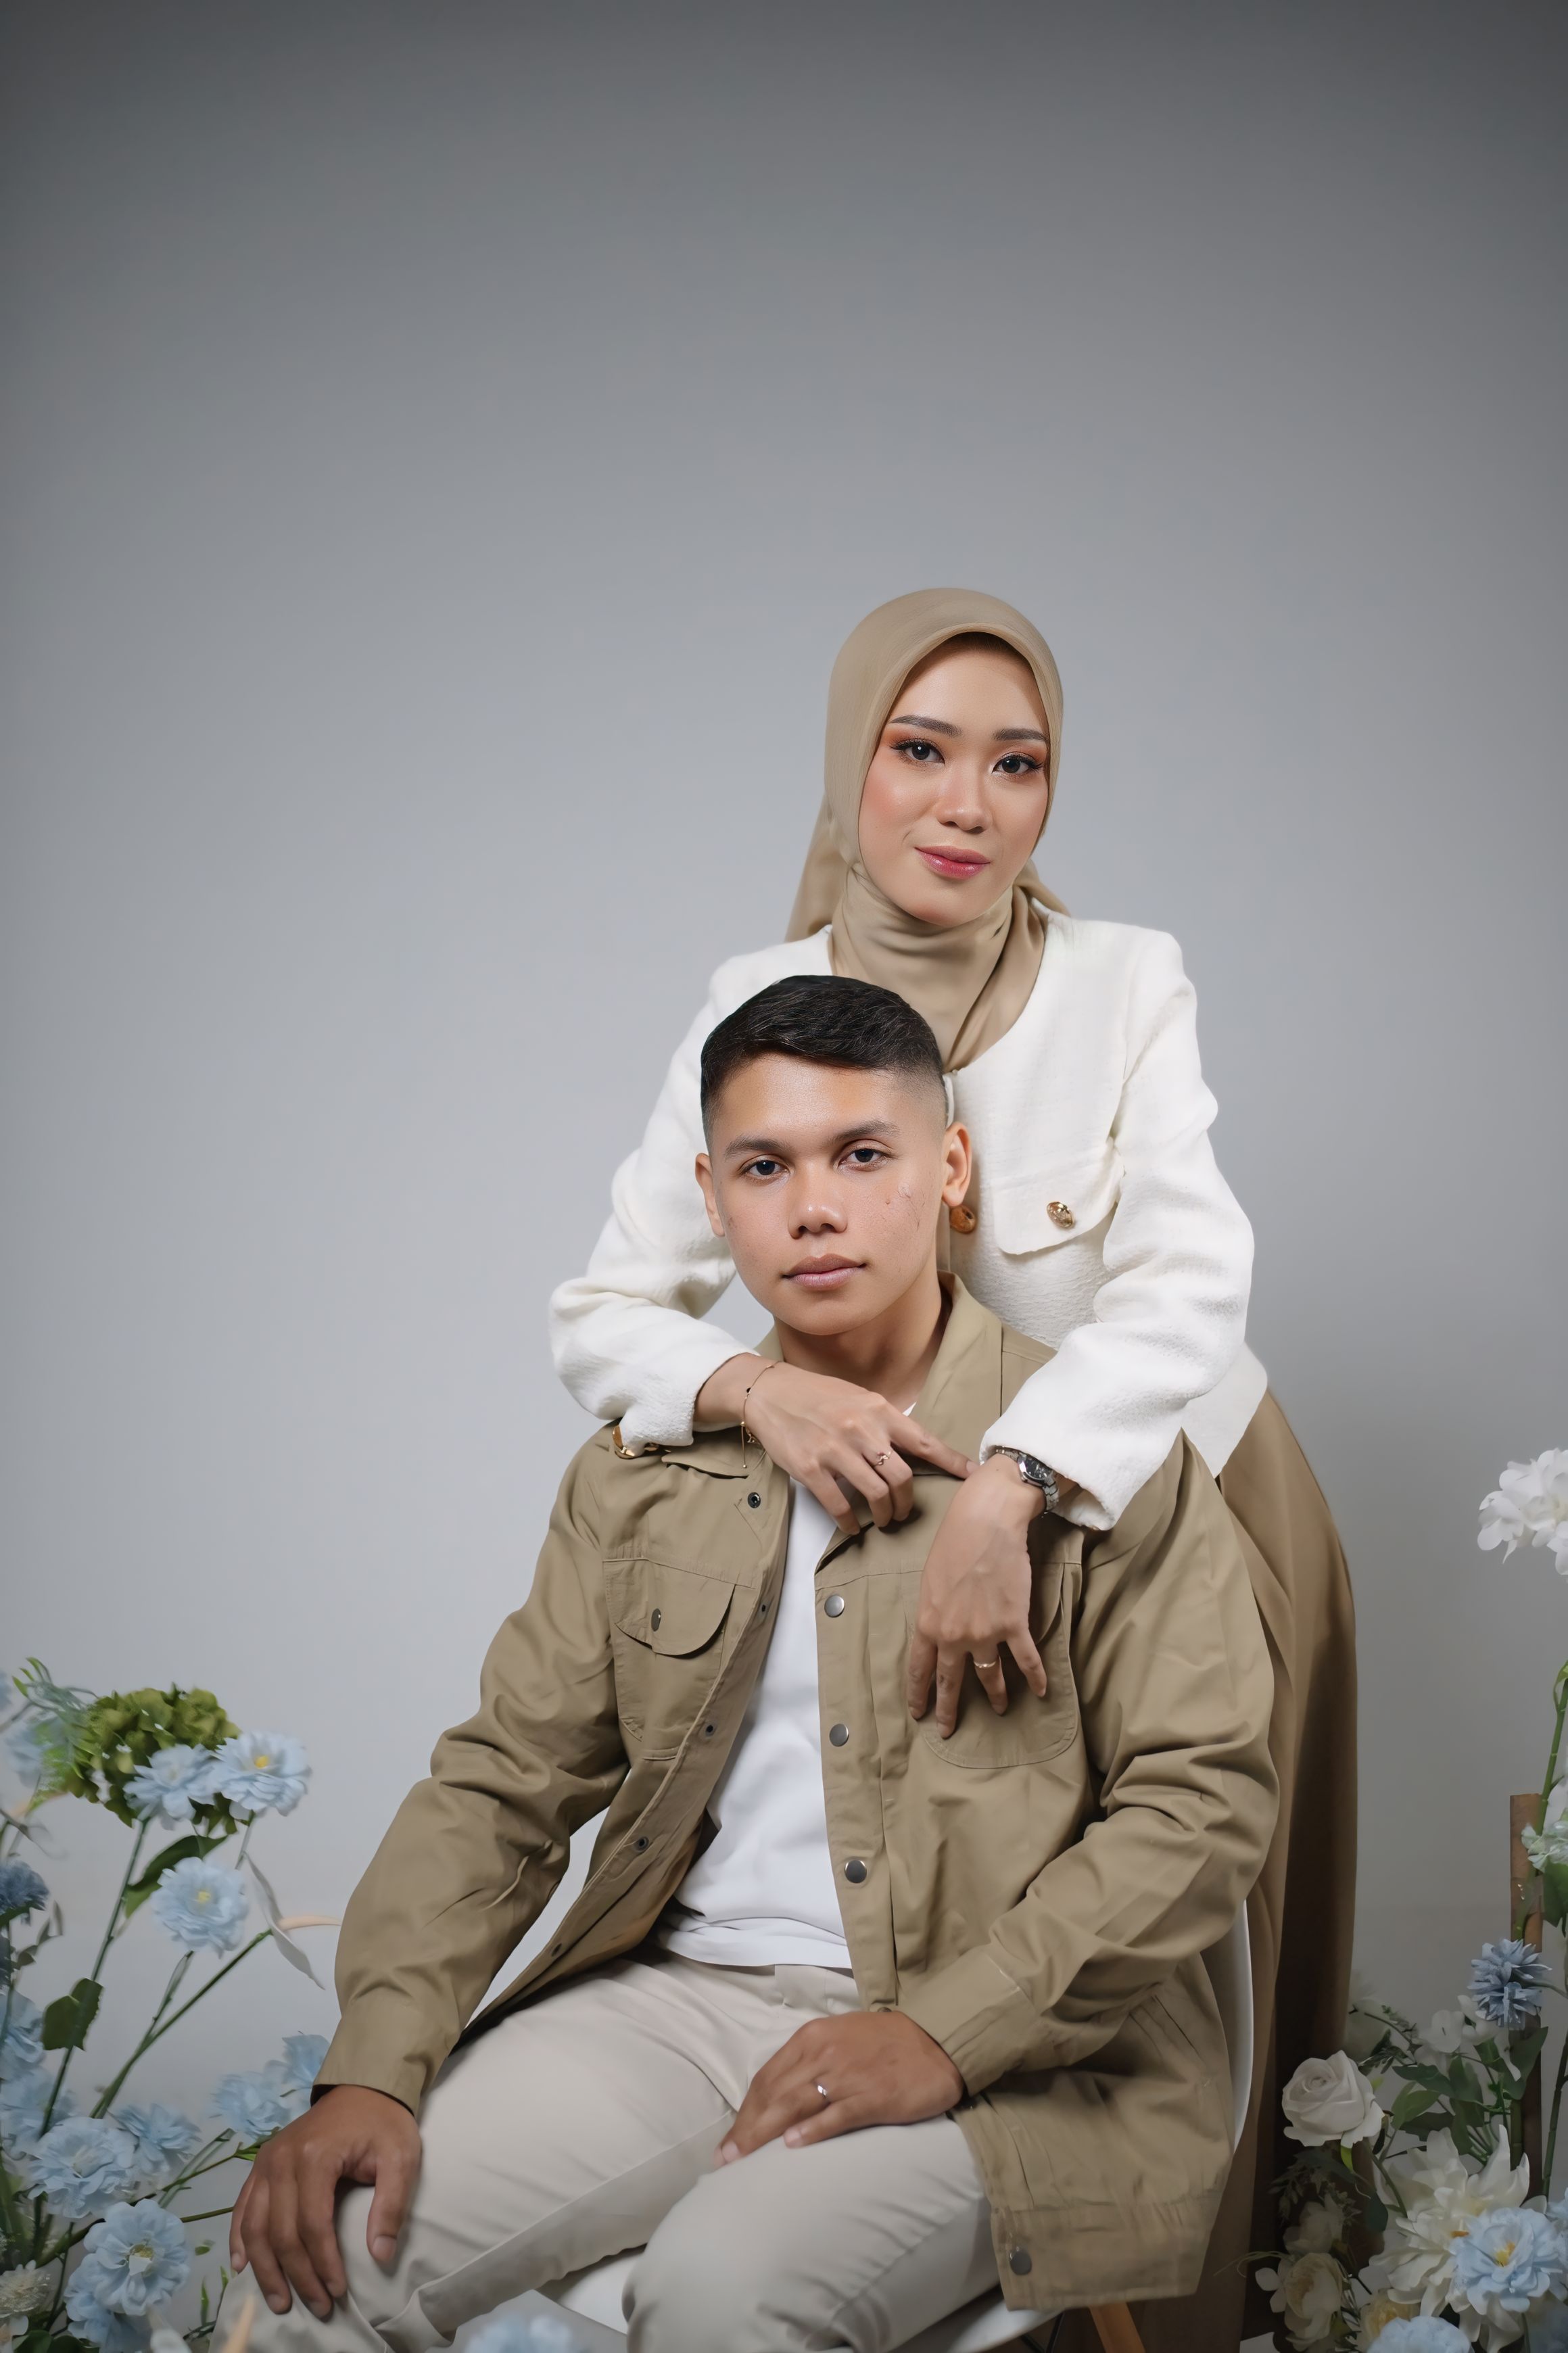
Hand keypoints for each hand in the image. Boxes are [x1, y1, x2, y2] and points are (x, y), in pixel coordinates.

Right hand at [230, 2084, 421, 2318]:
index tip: (338, 2292)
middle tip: (318, 2307)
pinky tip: (242, 2266)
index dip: (323, 2264)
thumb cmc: (383, 2125)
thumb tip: (380, 2255)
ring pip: (254, 2226)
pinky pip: (241, 2208)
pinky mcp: (260, 2164)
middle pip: (281, 2232)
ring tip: (280, 2301)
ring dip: (265, 2269)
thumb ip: (392, 2205)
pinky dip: (239, 2240)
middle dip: (297, 2276)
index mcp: (315, 2157)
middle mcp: (281, 2160)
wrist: (363, 2088)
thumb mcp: (401, 2158)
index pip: (313, 2225)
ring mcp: (266, 2161)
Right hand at [695, 1355, 974, 1535]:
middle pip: (902, 1477)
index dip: (952, 1462)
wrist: (771, 1392)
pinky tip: (852, 1525)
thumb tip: (913, 1448)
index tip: (973, 1477)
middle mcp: (861, 1430)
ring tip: (883, 1520)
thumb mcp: (859, 1399)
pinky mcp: (810, 1468)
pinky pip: (840, 1505)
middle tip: (904, 1512)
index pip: (924, 1442)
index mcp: (879, 1411)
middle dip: (908, 1503)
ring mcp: (835, 1450)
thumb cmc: (818, 1396)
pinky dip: (850, 1521)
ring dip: (884, 1514)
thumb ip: (885, 1422)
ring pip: (876, 1494)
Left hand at [716, 2010, 964, 2162]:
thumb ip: (809, 2062)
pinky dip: (812, 2130)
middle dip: (746, 2128)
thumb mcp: (839, 2039)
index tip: (730, 2140)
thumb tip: (778, 2096)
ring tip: (743, 2161)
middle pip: (774, 2094)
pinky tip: (792, 2146)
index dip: (745, 2111)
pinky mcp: (872, 2096)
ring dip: (764, 2134)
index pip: (767, 2078)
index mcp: (812, 2037)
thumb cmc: (886, 2043)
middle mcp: (823, 2053)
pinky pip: (836, 2115)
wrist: (937, 2041)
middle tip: (725, 2160)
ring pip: (795, 2105)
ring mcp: (847, 2075)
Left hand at [906, 1454, 1057, 1733]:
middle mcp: (954, 1636)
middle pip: (950, 1681)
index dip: (919, 1694)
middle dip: (949, 1709)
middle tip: (947, 1730)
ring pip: (990, 1676)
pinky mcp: (1014, 1625)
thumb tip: (938, 1628)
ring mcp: (985, 1633)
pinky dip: (1035, 1678)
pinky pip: (1026, 1660)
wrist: (986, 1523)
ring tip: (1000, 1710)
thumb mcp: (930, 1580)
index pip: (920, 1668)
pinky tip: (1042, 1692)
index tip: (919, 1714)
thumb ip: (933, 1611)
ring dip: (996, 1695)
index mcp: (929, 1623)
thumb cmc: (954, 1543)